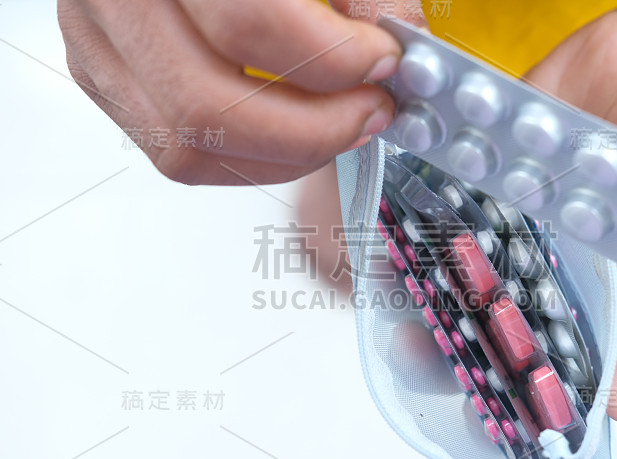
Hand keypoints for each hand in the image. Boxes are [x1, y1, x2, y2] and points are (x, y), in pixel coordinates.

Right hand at [58, 0, 402, 184]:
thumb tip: (400, 34)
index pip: (248, 22)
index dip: (332, 58)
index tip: (385, 60)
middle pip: (209, 107)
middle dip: (316, 129)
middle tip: (372, 112)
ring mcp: (98, 43)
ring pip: (188, 148)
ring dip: (285, 156)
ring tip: (340, 127)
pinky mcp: (104, 78)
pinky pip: (177, 153)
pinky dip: (250, 159)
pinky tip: (293, 133)